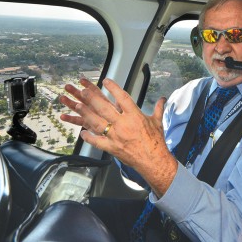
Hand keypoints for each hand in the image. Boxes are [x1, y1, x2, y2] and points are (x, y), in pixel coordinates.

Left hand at [59, 78, 177, 195]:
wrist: (154, 161)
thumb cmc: (156, 141)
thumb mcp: (157, 122)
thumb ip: (158, 108)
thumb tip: (163, 98)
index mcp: (135, 116)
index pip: (122, 98)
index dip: (113, 88)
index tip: (106, 81)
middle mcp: (124, 125)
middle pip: (105, 109)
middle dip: (93, 99)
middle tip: (84, 91)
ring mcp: (116, 137)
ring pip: (98, 123)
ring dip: (86, 114)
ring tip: (78, 106)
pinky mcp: (112, 148)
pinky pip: (97, 142)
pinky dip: (89, 137)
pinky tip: (82, 132)